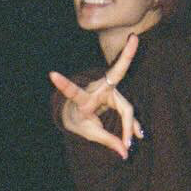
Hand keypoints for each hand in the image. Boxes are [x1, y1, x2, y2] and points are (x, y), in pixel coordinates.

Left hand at [49, 33, 142, 158]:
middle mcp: (98, 89)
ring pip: (126, 107)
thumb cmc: (80, 121)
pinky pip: (128, 113)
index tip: (51, 74)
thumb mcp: (89, 133)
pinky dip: (132, 126)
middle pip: (117, 76)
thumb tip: (124, 152)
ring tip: (132, 142)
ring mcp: (109, 91)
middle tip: (135, 38)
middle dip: (127, 56)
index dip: (63, 84)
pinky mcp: (118, 97)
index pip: (74, 91)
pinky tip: (139, 135)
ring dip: (129, 126)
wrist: (80, 115)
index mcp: (83, 98)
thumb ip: (107, 140)